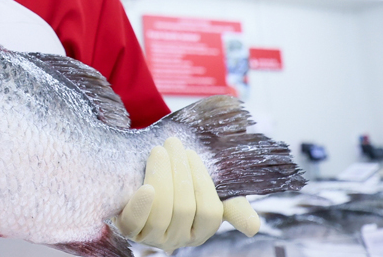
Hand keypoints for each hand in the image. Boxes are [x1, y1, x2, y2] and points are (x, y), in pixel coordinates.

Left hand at [115, 137, 261, 252]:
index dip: (201, 180)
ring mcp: (153, 237)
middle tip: (172, 143)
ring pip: (162, 214)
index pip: (210, 212)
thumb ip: (233, 205)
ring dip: (161, 177)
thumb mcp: (209, 190)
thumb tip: (253, 227)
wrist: (148, 172)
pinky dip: (140, 206)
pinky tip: (144, 187)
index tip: (190, 152)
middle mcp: (178, 238)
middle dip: (179, 172)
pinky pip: (134, 224)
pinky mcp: (129, 231)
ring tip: (158, 151)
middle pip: (185, 210)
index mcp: (201, 230)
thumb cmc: (182, 180)